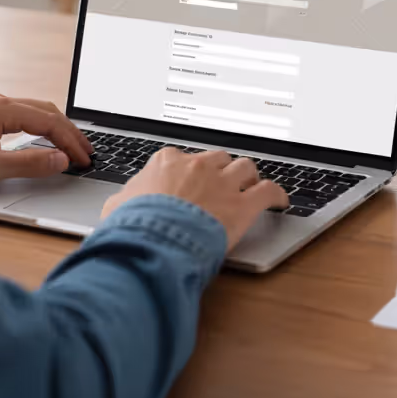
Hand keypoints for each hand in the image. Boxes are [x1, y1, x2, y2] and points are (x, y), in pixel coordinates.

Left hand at [0, 93, 92, 187]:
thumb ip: (29, 163)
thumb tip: (60, 160)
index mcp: (2, 109)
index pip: (50, 122)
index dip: (71, 141)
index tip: (84, 159)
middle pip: (46, 111)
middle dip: (69, 132)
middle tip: (85, 151)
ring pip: (33, 111)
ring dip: (54, 128)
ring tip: (68, 145)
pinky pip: (18, 114)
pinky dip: (37, 126)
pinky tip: (39, 138)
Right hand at [102, 149, 288, 249]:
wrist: (154, 239)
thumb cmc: (134, 225)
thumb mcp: (116, 208)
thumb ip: (124, 200)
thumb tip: (118, 205)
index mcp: (167, 162)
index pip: (181, 158)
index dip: (188, 171)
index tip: (189, 180)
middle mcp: (198, 166)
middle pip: (218, 158)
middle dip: (222, 169)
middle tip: (223, 182)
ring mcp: (222, 183)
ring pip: (245, 167)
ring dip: (249, 176)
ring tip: (251, 185)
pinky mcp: (242, 205)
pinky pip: (268, 192)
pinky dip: (276, 195)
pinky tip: (280, 202)